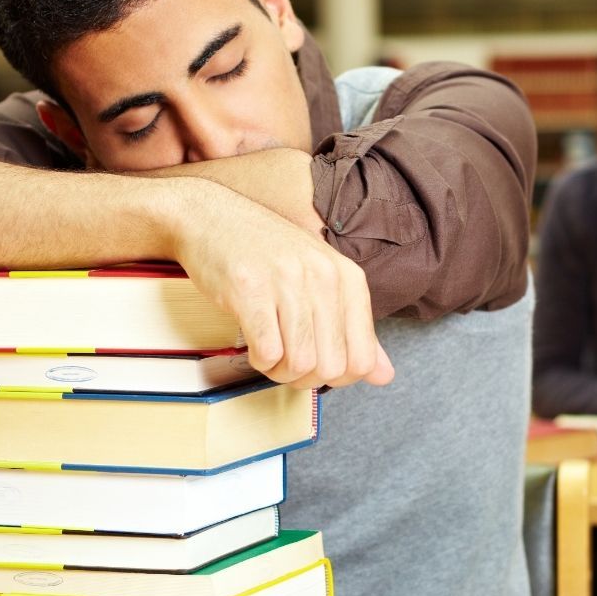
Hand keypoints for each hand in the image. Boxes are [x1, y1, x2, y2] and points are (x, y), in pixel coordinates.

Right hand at [169, 181, 394, 390]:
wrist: (212, 216)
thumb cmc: (267, 253)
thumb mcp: (320, 282)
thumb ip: (354, 330)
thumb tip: (384, 376)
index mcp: (348, 277)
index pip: (363, 357)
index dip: (340, 378)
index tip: (317, 367)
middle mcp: (323, 276)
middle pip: (331, 367)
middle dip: (307, 378)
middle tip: (288, 364)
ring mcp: (287, 281)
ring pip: (300, 363)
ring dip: (281, 372)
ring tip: (269, 355)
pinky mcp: (250, 289)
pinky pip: (267, 352)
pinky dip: (260, 362)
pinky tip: (254, 346)